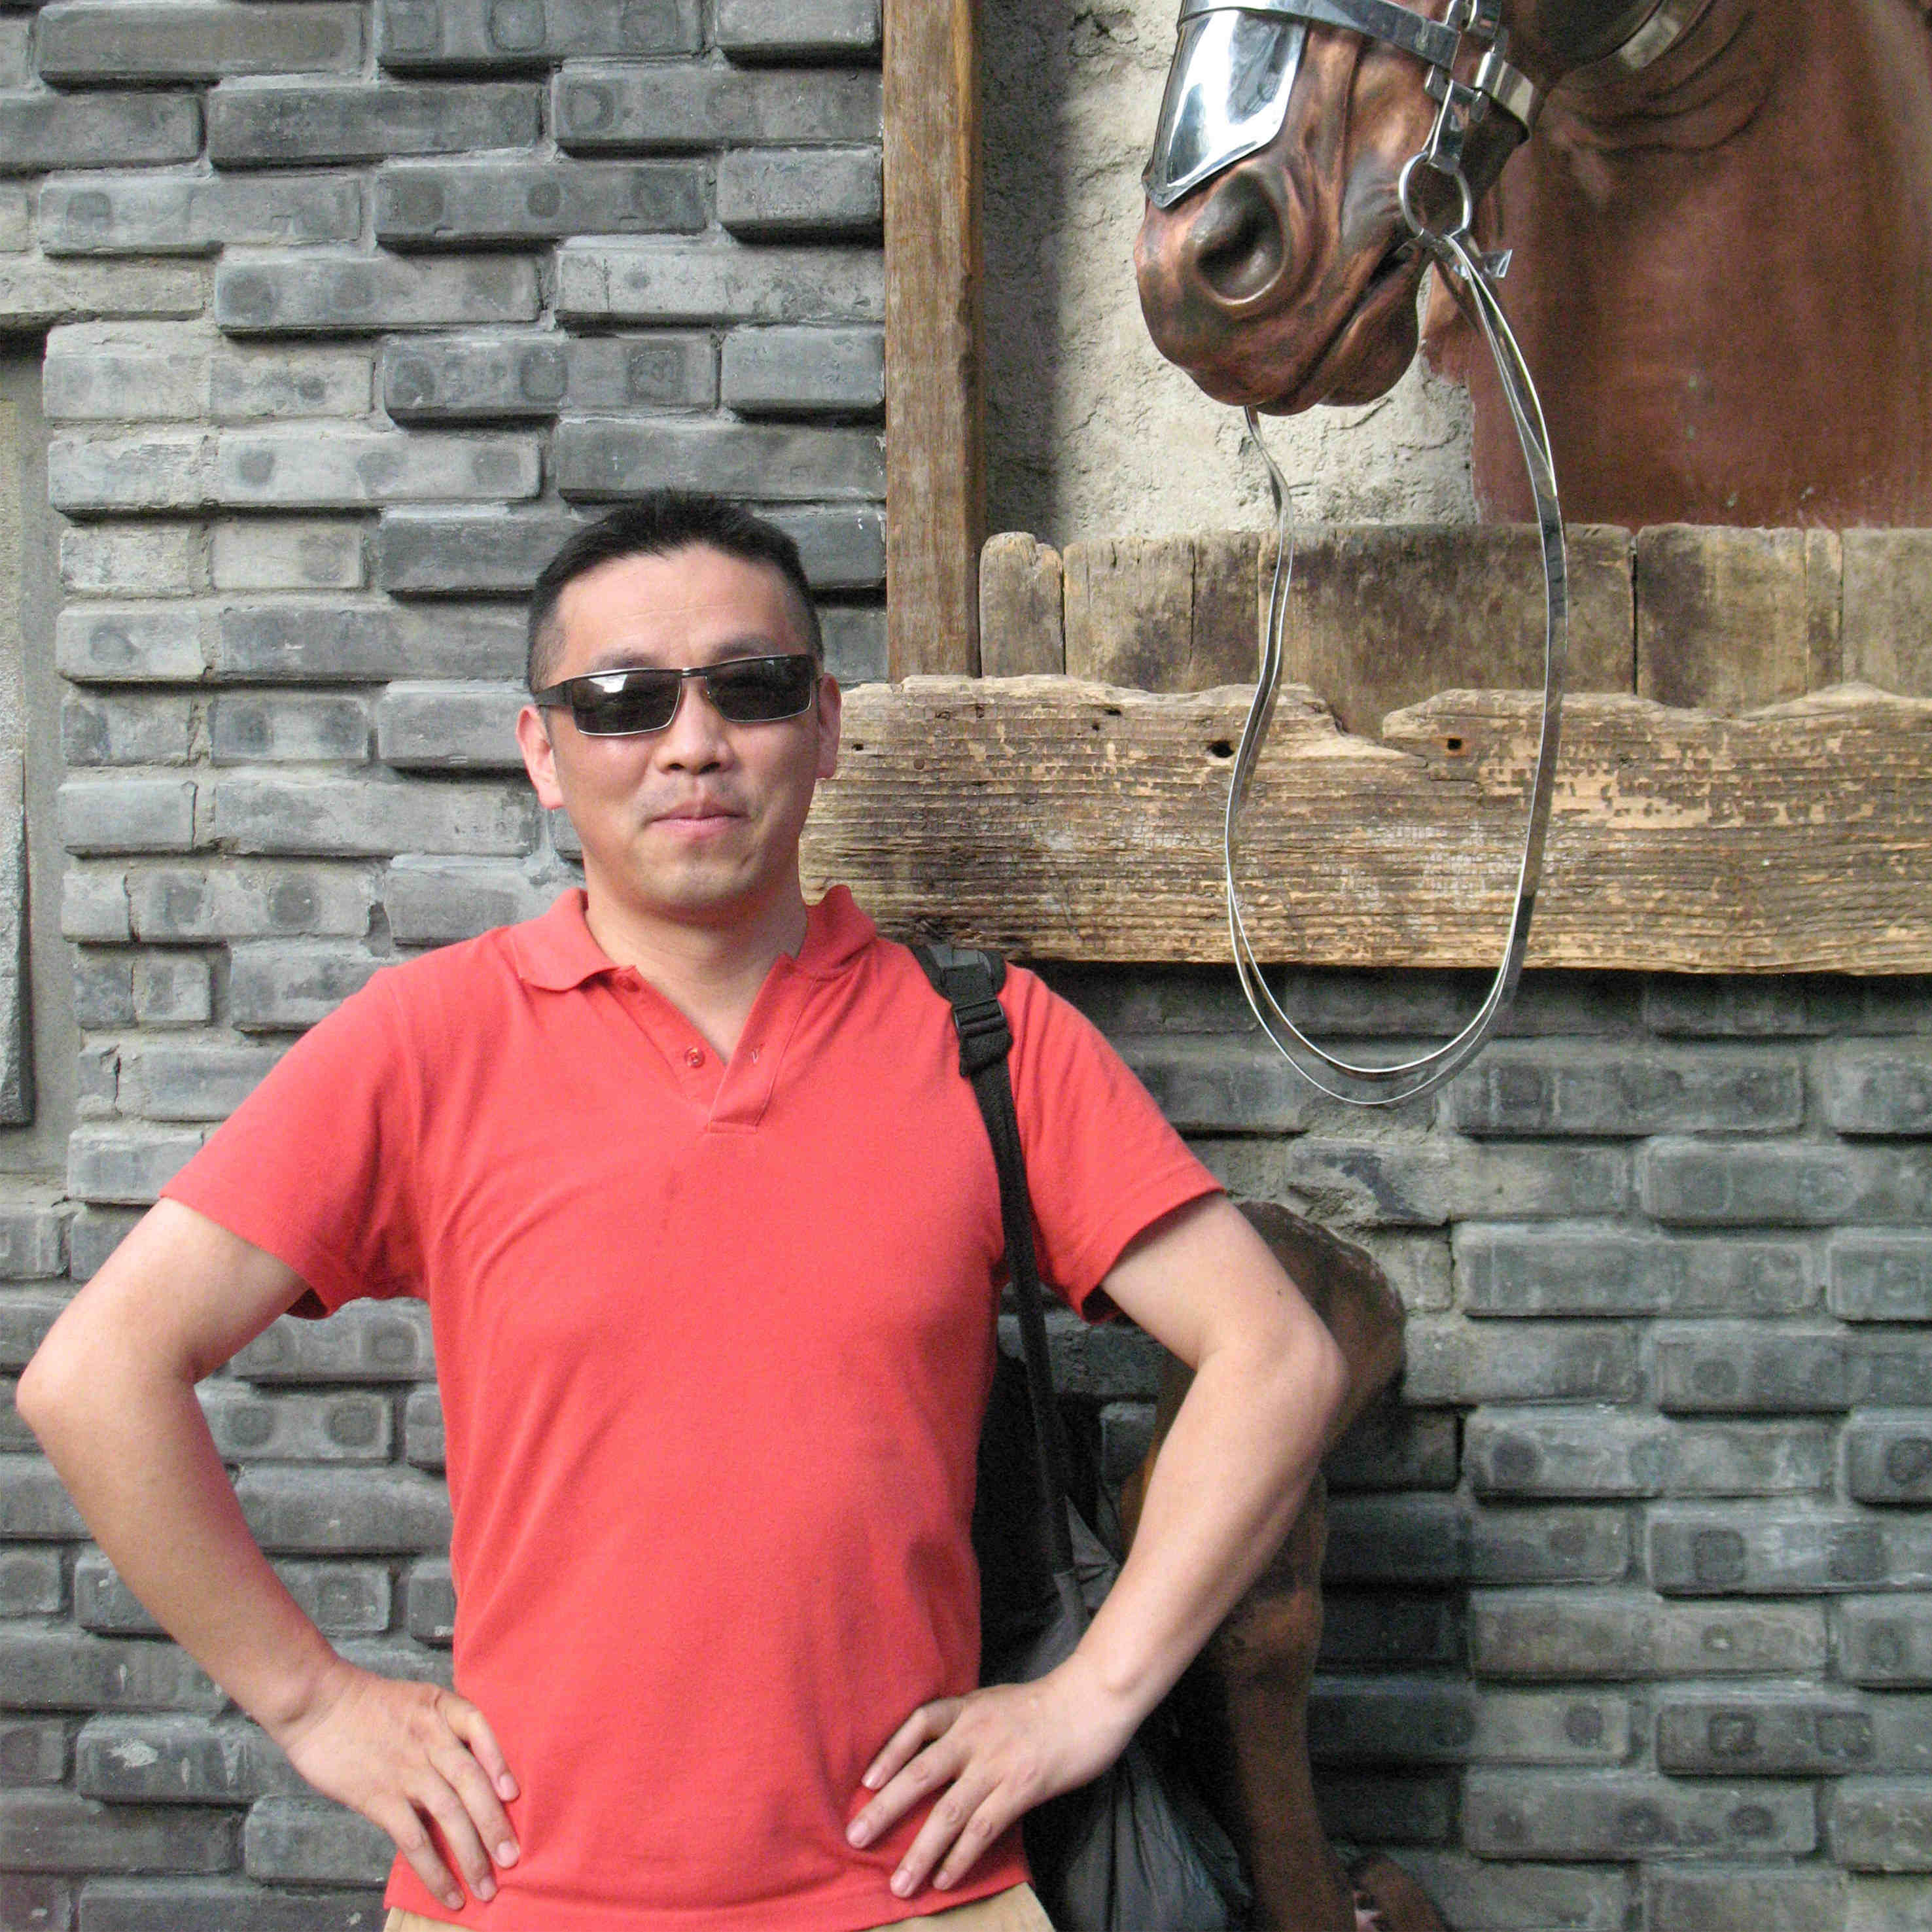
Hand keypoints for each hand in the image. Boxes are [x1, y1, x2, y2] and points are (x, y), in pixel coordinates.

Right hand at [268, 1658, 519, 1913]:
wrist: (319, 1704)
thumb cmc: (364, 1705)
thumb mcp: (413, 1701)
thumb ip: (438, 1729)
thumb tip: (461, 1770)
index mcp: (440, 1709)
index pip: (480, 1729)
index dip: (499, 1761)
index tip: (512, 1794)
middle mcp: (431, 1738)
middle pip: (472, 1781)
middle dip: (495, 1823)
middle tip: (512, 1858)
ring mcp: (408, 1769)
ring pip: (450, 1813)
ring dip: (472, 1853)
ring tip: (487, 1886)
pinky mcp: (382, 1797)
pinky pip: (415, 1838)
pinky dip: (435, 1868)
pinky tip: (448, 1891)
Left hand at [845, 1657, 1136, 1900]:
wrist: (1090, 1702)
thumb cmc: (1044, 1705)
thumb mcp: (995, 1701)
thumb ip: (967, 1723)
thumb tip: (939, 1752)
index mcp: (967, 1709)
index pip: (917, 1725)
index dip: (889, 1752)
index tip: (866, 1782)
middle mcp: (975, 1736)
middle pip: (920, 1774)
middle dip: (885, 1809)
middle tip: (855, 1837)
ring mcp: (997, 1764)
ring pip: (948, 1813)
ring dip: (919, 1852)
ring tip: (899, 1883)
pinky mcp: (1021, 1789)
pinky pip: (983, 1829)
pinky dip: (960, 1857)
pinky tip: (944, 1878)